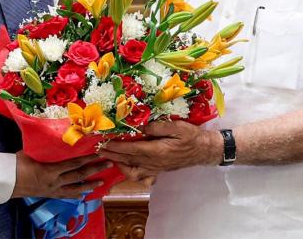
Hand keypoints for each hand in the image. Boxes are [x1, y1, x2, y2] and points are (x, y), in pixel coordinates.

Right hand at [11, 152, 112, 198]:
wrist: (5, 181)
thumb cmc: (16, 163)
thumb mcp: (30, 151)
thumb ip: (45, 146)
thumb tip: (54, 131)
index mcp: (50, 170)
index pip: (73, 163)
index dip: (87, 158)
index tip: (98, 152)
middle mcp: (54, 182)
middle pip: (78, 175)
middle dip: (95, 170)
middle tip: (108, 163)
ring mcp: (52, 190)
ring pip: (75, 188)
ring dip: (89, 185)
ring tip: (101, 182)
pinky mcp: (49, 195)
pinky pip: (66, 195)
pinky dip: (76, 194)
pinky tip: (83, 194)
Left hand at [100, 121, 220, 179]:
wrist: (204, 150)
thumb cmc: (192, 136)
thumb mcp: (177, 126)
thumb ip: (159, 126)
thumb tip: (141, 126)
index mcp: (158, 151)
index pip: (132, 149)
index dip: (116, 146)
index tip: (104, 142)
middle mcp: (155, 163)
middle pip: (128, 160)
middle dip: (112, 154)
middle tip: (98, 148)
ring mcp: (156, 169)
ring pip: (132, 171)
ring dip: (118, 164)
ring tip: (108, 156)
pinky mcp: (158, 171)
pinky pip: (141, 175)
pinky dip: (130, 172)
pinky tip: (124, 165)